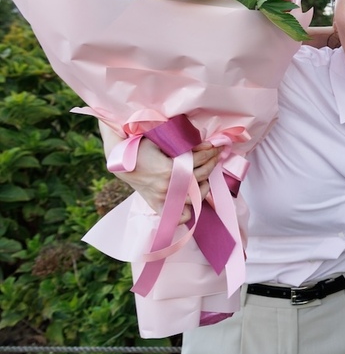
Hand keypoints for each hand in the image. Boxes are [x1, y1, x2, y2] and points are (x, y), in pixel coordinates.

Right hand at [99, 120, 219, 221]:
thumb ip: (177, 137)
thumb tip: (200, 137)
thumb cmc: (136, 145)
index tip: (215, 145)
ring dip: (205, 183)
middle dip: (212, 162)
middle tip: (217, 153)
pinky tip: (194, 194)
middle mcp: (168, 188)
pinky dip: (190, 210)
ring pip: (195, 196)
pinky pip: (180, 216)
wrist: (118, 161)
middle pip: (200, 176)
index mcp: (167, 170)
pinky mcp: (159, 206)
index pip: (197, 161)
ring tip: (208, 170)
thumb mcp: (154, 136)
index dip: (209, 151)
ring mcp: (164, 200)